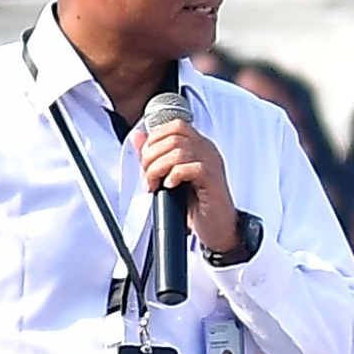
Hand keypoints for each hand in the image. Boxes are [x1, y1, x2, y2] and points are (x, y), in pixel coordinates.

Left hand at [129, 101, 240, 263]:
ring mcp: (212, 164)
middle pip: (174, 137)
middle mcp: (207, 150)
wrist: (217, 228)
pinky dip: (174, 176)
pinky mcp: (213, 180)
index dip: (155, 139)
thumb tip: (137, 136)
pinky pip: (192, 168)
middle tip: (148, 176)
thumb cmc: (196, 204)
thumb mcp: (169, 175)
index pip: (175, 125)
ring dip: (159, 168)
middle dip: (152, 156)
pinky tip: (170, 187)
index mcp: (198, 145)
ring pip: (179, 151)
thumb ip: (154, 154)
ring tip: (155, 184)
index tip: (146, 160)